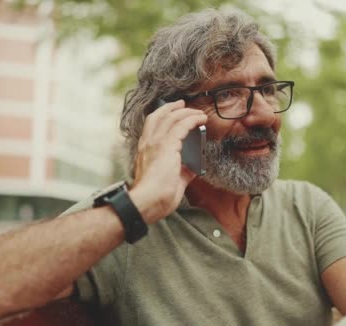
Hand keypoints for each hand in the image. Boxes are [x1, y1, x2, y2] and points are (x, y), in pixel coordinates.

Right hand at [129, 100, 207, 222]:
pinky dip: (192, 119)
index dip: (162, 116)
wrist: (148, 201)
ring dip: (186, 112)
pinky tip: (201, 119)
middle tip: (183, 104)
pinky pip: (182, 125)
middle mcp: (147, 143)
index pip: (151, 126)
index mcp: (144, 150)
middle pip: (158, 116)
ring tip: (197, 112)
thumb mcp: (170, 180)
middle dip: (172, 107)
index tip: (173, 112)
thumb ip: (181, 171)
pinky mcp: (166, 145)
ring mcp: (155, 143)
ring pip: (171, 117)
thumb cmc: (156, 197)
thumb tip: (192, 168)